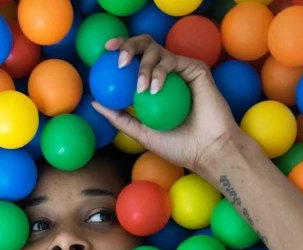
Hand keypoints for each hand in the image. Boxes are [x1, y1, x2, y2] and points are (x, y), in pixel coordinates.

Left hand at [93, 35, 238, 175]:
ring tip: (141, 88)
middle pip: (145, 46)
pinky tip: (154, 89)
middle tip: (119, 59)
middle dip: (129, 45)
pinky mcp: (196, 69)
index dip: (121, 49)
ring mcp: (182, 71)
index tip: (105, 52)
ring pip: (157, 51)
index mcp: (156, 85)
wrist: (207, 150)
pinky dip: (161, 72)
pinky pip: (173, 61)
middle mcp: (169, 74)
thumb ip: (119, 118)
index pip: (136, 61)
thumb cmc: (178, 146)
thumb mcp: (141, 133)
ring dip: (144, 66)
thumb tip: (95, 103)